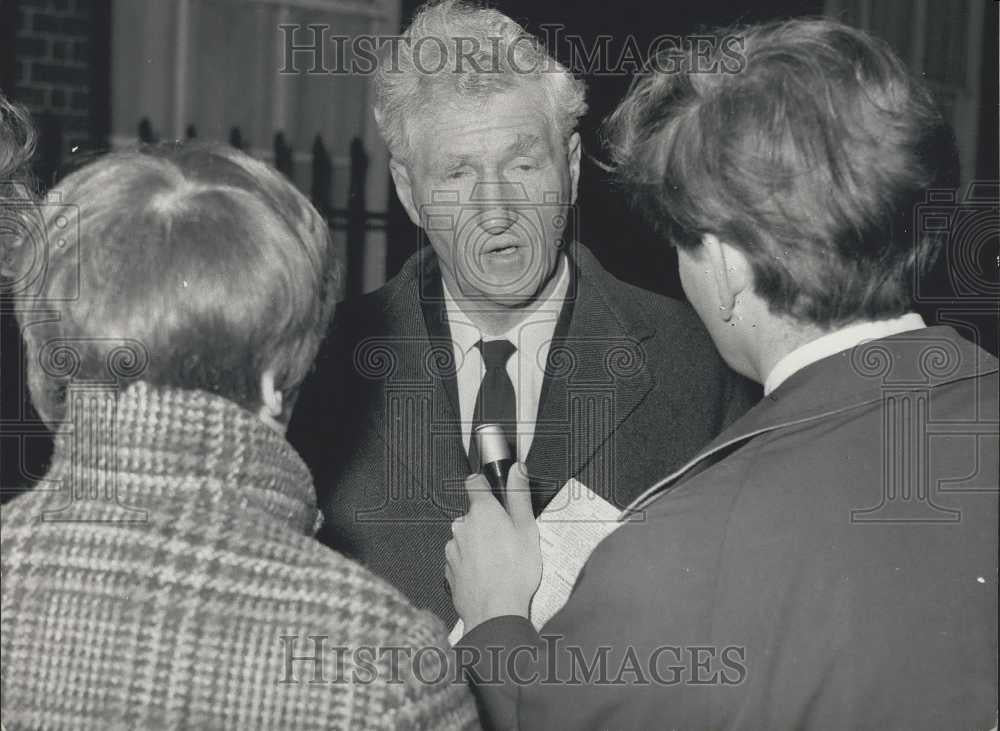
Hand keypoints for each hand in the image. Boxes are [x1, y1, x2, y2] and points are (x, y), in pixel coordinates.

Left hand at [445, 462, 541, 631]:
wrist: (494, 611)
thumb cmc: (514, 572)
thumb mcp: (527, 529)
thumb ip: (519, 496)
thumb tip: (516, 470)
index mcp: (482, 512)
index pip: (475, 483)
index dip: (484, 484)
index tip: (492, 490)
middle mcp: (462, 526)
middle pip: (474, 515)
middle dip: (488, 523)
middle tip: (509, 540)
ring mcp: (453, 549)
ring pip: (467, 538)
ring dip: (480, 545)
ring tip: (501, 562)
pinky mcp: (450, 570)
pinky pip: (462, 559)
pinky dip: (472, 564)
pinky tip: (489, 575)